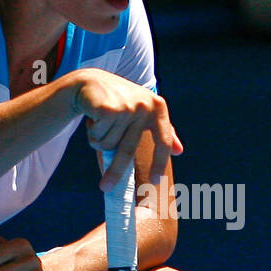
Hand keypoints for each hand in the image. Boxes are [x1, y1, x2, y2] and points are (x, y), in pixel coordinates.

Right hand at [68, 68, 182, 191]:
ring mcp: (127, 106)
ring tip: (100, 124)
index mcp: (158, 108)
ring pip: (109, 144)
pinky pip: (99, 136)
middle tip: (105, 187)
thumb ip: (161, 130)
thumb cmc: (119, 102)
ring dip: (100, 140)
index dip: (160, 163)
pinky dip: (92, 132)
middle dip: (115, 172)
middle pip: (129, 149)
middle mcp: (145, 105)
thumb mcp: (143, 113)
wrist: (91, 83)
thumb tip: (179, 151)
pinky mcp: (109, 108)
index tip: (155, 181)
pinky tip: (93, 118)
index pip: (164, 141)